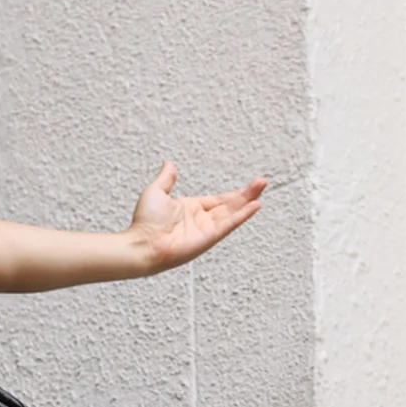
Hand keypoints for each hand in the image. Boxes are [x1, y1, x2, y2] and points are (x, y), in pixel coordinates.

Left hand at [128, 161, 265, 272]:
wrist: (143, 243)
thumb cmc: (145, 222)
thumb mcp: (156, 192)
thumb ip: (166, 179)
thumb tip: (169, 164)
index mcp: (190, 209)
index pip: (218, 200)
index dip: (234, 194)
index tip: (249, 187)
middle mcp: (201, 219)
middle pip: (230, 205)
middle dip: (246, 194)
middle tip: (262, 182)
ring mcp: (207, 229)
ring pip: (233, 212)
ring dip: (248, 200)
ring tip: (262, 187)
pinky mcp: (210, 237)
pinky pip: (229, 224)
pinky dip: (242, 215)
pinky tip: (255, 206)